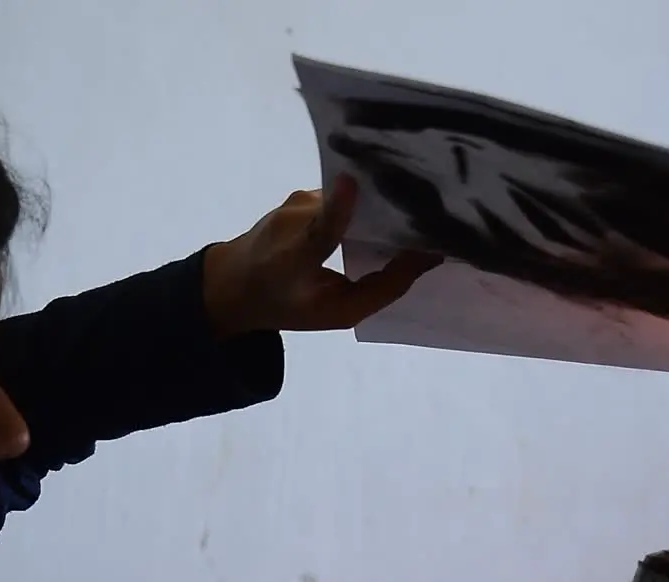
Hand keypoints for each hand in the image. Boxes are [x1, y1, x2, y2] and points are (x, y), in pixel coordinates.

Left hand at [202, 174, 441, 337]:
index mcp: (296, 256)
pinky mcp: (301, 194)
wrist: (231, 283)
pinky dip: (362, 205)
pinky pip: (340, 196)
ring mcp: (297, 200)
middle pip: (353, 205)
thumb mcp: (337, 312)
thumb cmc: (285, 304)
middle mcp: (295, 219)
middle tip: (437, 213)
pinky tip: (385, 212)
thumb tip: (429, 256)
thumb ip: (383, 289)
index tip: (354, 182)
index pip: (319, 229)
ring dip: (380, 205)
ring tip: (417, 212)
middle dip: (393, 206)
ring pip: (350, 197)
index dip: (338, 208)